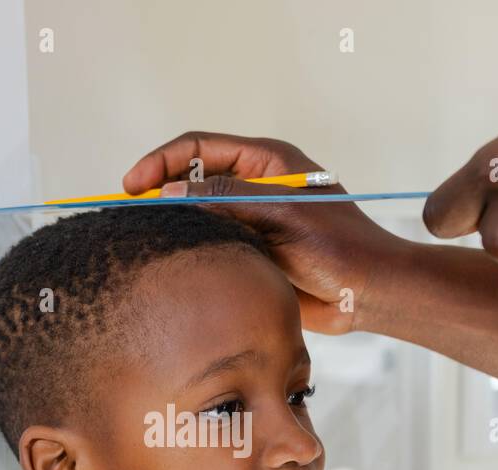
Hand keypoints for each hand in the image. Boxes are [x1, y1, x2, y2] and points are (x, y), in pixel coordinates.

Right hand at [122, 132, 410, 333]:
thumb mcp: (279, 213)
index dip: (160, 162)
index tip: (131, 186)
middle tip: (129, 214)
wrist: (368, 293)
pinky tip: (172, 262)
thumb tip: (169, 191)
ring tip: (143, 237)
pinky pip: (212, 243)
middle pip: (192, 177)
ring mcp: (253, 218)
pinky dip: (190, 248)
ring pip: (199, 212)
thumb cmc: (338, 248)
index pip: (198, 148)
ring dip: (172, 221)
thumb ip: (225, 197)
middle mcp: (256, 185)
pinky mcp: (252, 251)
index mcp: (266, 161)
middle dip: (158, 189)